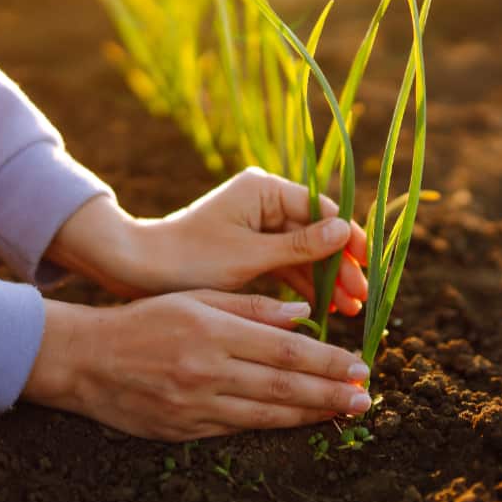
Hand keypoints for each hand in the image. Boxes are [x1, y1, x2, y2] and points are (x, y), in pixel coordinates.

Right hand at [20, 293, 371, 440]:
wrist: (85, 359)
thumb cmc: (144, 319)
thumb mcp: (195, 298)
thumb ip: (250, 306)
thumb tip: (302, 314)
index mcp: (213, 331)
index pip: (286, 350)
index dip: (327, 361)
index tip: (358, 366)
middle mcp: (208, 371)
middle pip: (284, 385)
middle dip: (330, 393)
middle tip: (365, 398)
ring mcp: (197, 405)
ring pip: (267, 413)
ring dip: (310, 414)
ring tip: (343, 413)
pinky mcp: (186, 430)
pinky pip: (239, 429)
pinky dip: (273, 425)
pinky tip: (297, 421)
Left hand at [46, 167, 369, 314]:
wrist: (137, 271)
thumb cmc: (190, 259)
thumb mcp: (249, 257)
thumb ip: (300, 246)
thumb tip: (344, 231)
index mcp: (263, 190)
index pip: (321, 209)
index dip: (347, 239)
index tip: (364, 268)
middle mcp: (263, 201)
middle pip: (316, 232)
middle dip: (339, 266)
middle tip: (358, 299)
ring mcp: (256, 225)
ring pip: (304, 252)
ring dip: (325, 279)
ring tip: (347, 311)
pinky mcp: (249, 248)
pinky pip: (285, 264)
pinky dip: (302, 285)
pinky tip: (322, 309)